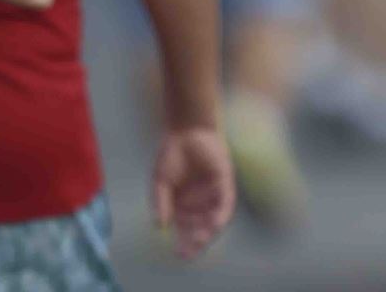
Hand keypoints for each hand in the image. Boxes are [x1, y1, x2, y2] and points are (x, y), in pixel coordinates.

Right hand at [152, 127, 235, 259]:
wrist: (187, 131)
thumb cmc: (171, 155)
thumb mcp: (161, 182)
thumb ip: (161, 202)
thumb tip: (159, 227)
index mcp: (182, 207)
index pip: (184, 231)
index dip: (183, 244)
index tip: (179, 255)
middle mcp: (199, 204)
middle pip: (200, 229)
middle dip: (197, 242)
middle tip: (191, 252)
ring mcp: (213, 195)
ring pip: (214, 220)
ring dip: (209, 232)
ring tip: (202, 240)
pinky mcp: (225, 183)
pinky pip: (226, 203)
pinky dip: (221, 215)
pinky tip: (215, 224)